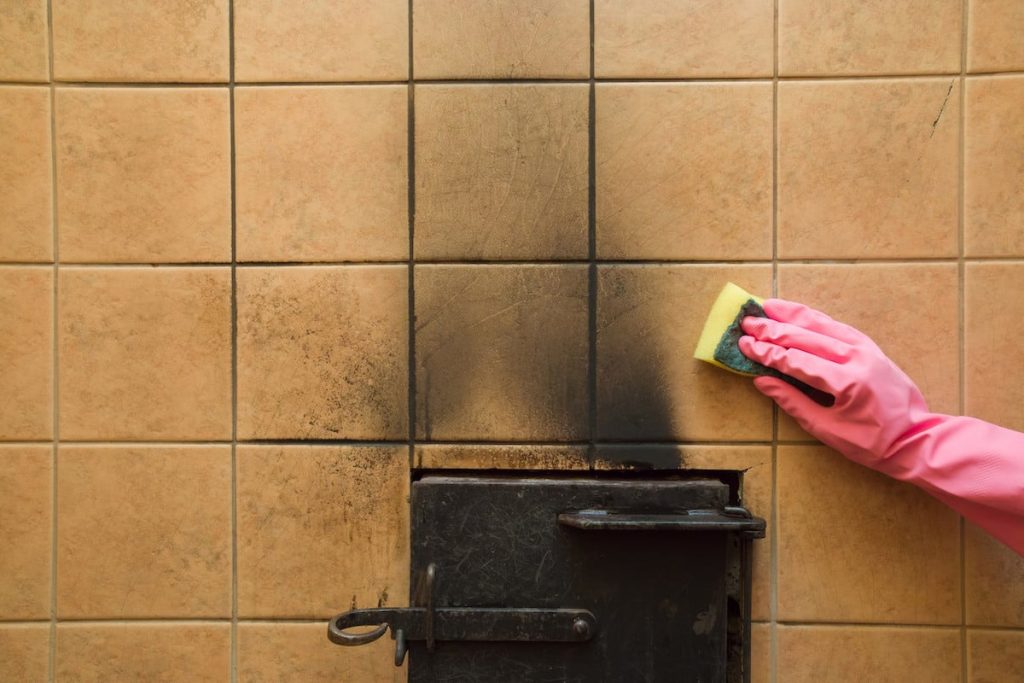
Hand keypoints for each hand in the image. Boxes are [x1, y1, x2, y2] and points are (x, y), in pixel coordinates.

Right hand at [738, 299, 933, 469]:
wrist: (916, 437)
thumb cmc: (872, 442)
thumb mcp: (827, 429)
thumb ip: (793, 402)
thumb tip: (762, 381)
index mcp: (846, 381)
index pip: (796, 360)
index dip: (767, 352)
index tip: (744, 344)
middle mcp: (855, 357)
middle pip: (806, 337)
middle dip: (773, 329)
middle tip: (747, 322)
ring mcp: (865, 348)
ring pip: (822, 324)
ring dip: (792, 314)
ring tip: (767, 306)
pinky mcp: (869, 347)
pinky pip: (837, 326)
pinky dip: (814, 318)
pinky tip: (798, 314)